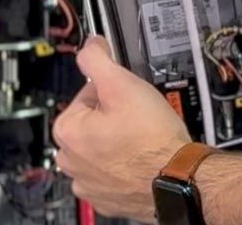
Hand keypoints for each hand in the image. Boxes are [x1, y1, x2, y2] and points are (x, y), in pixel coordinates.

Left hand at [53, 35, 191, 222]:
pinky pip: (110, 172)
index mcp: (67, 131)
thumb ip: (98, 59)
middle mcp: (69, 160)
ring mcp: (87, 182)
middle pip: (92, 121)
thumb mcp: (123, 83)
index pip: (87, 93)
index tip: (129, 96)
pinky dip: (123, 164)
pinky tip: (140, 157)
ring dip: (117, 140)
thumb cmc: (150, 136)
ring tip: (142, 137)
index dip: (112, 89)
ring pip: (101, 147)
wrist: (175, 176)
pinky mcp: (105, 197)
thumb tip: (90, 45)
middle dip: (113, 116)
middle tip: (139, 116)